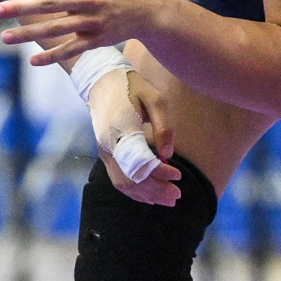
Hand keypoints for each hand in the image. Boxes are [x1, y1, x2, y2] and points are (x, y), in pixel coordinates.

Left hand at [0, 0, 159, 67]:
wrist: (144, 8)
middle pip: (48, 3)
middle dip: (20, 7)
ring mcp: (92, 21)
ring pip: (56, 29)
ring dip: (28, 34)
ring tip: (4, 37)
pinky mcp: (97, 40)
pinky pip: (71, 50)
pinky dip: (53, 56)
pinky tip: (33, 61)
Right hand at [89, 69, 182, 205]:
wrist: (102, 81)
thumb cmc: (132, 86)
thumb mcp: (154, 98)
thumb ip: (163, 126)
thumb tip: (169, 154)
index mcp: (122, 130)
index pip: (141, 162)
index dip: (160, 173)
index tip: (178, 175)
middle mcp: (109, 145)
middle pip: (132, 178)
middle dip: (156, 190)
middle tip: (177, 194)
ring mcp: (104, 152)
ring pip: (124, 183)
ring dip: (147, 195)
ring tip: (168, 199)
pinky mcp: (105, 154)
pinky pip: (118, 180)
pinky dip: (134, 192)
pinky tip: (150, 197)